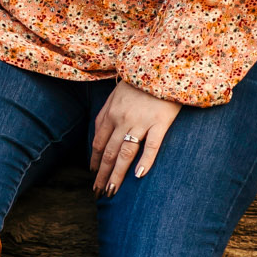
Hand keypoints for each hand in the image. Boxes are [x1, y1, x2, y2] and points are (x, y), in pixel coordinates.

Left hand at [90, 81, 179, 196]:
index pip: (99, 142)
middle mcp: (122, 119)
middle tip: (99, 192)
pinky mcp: (160, 121)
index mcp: (111, 112)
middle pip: (109, 152)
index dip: (95, 161)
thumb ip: (107, 112)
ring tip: (112, 191)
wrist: (163, 64)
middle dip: (102, 174)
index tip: (93, 175)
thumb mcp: (117, 92)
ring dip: (117, 174)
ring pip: (125, 153)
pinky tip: (139, 176)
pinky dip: (145, 161)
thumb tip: (98, 133)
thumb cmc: (140, 79)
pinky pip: (152, 145)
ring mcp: (141, 121)